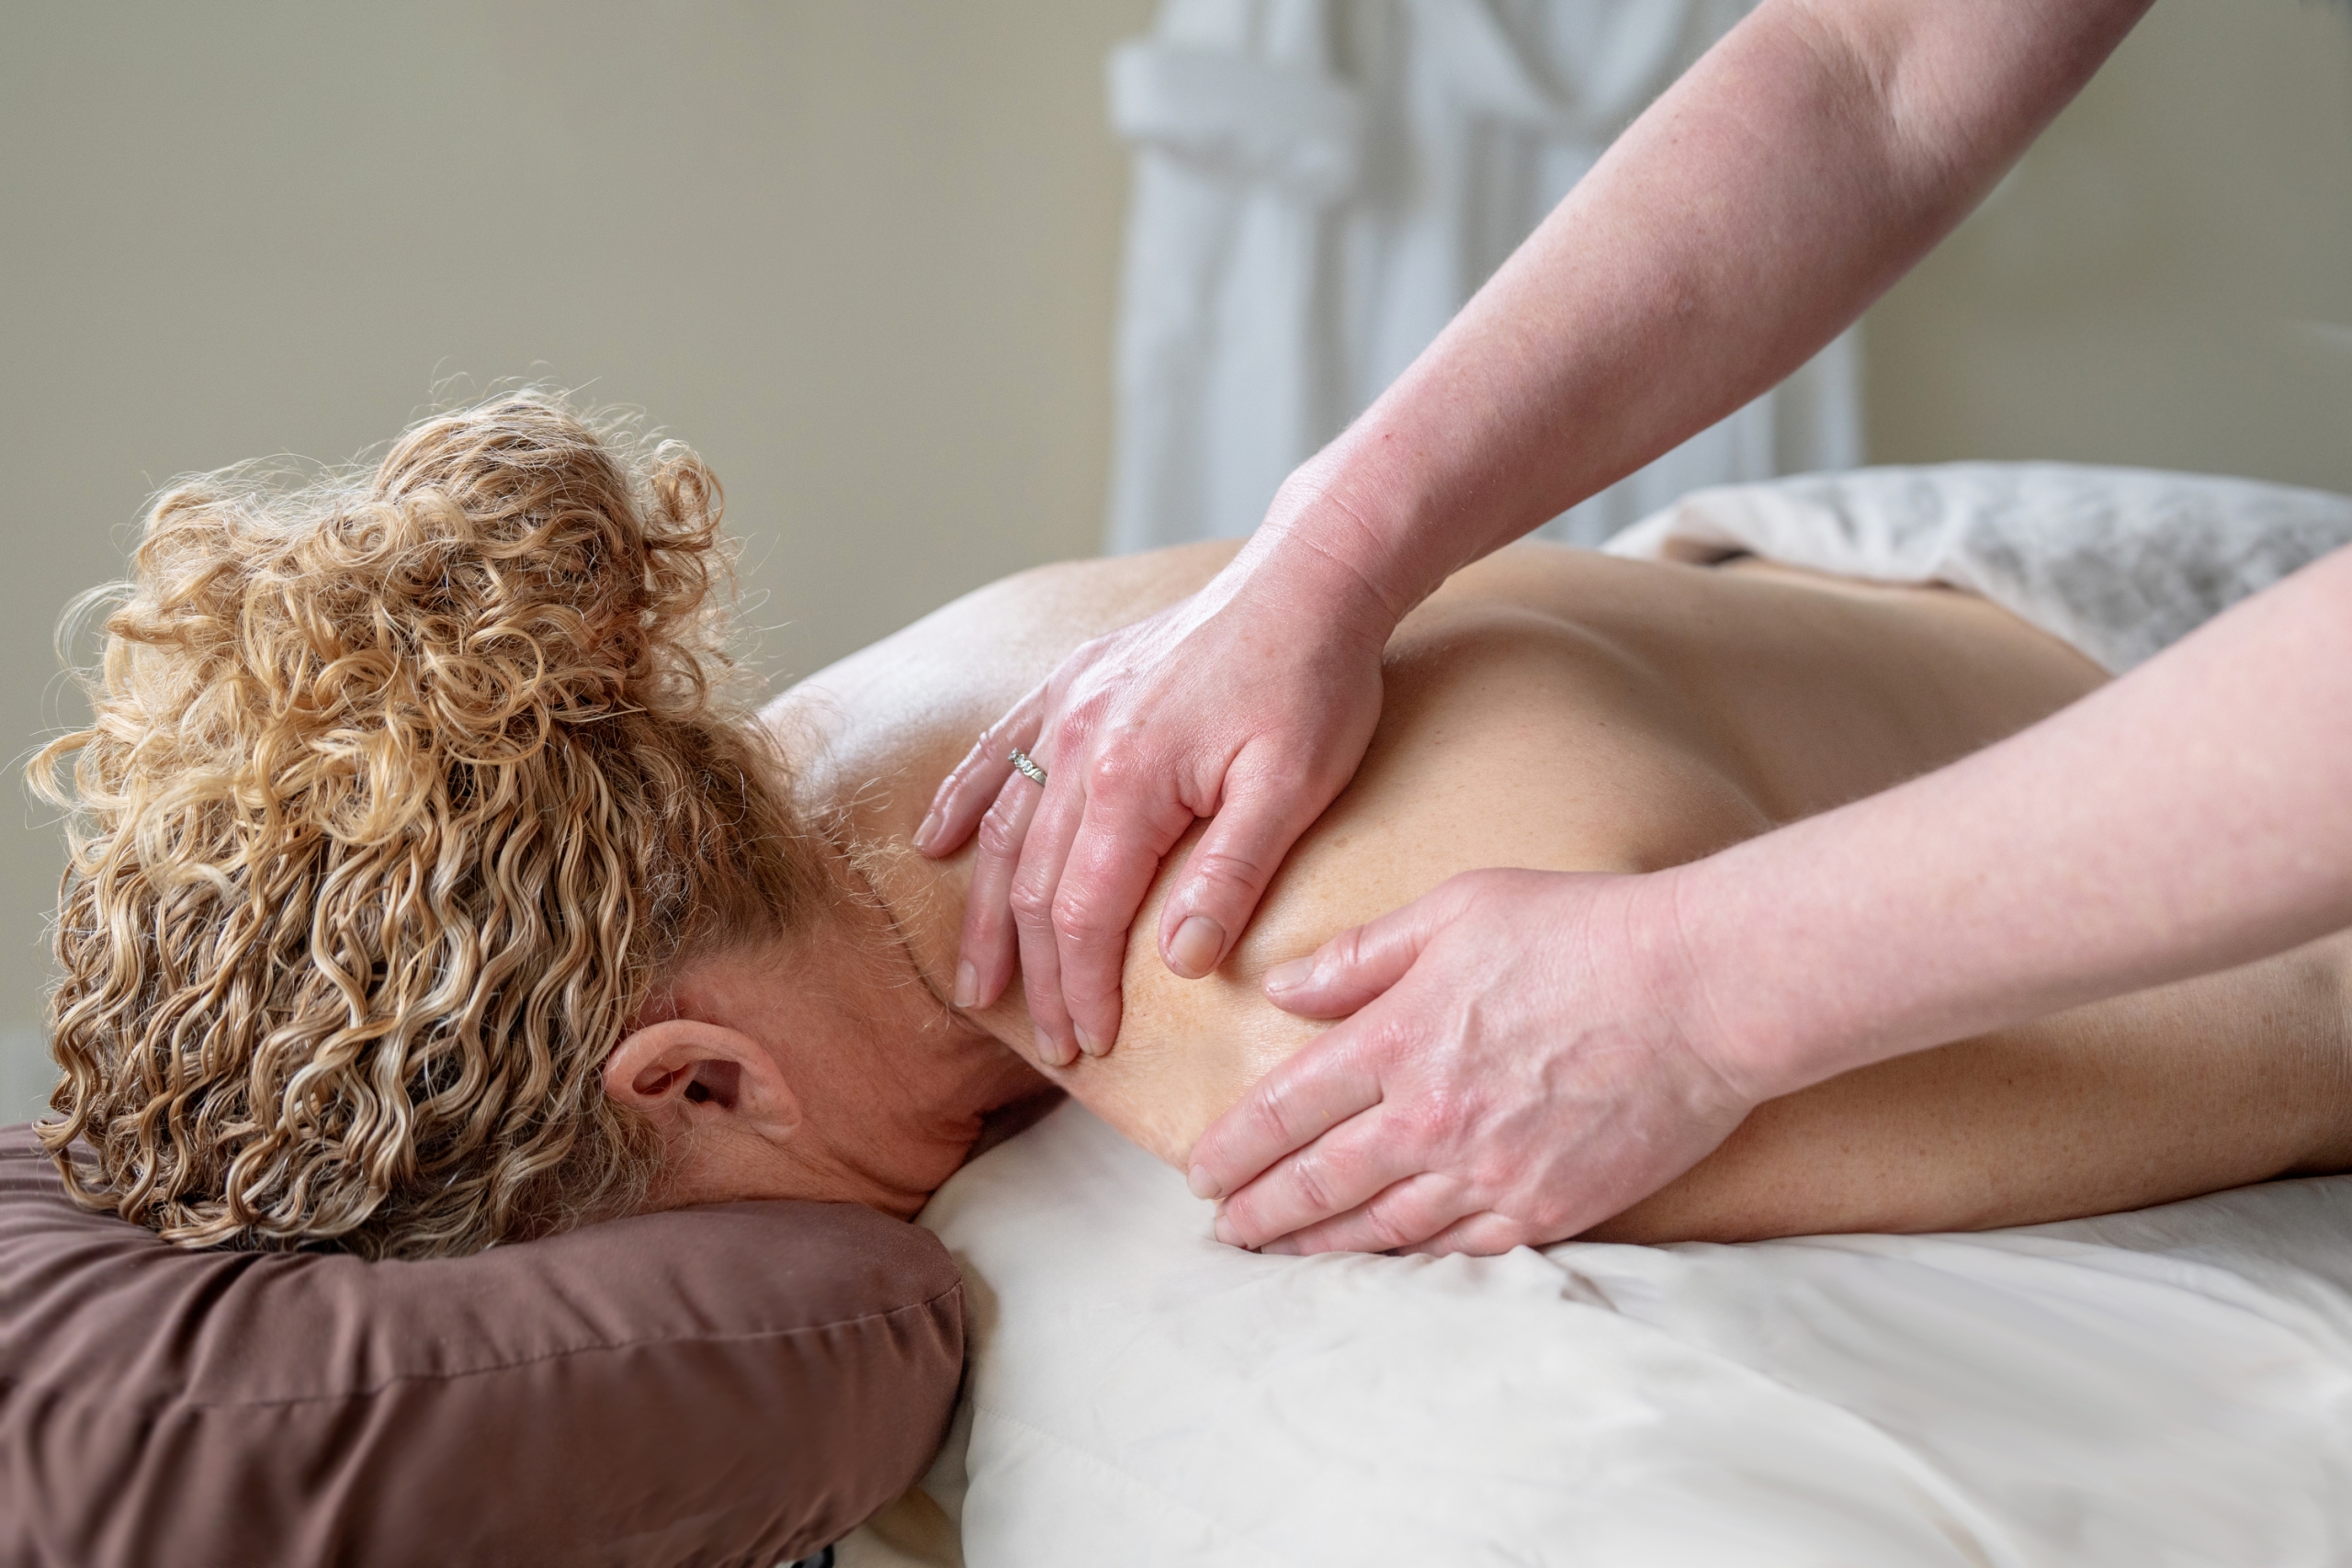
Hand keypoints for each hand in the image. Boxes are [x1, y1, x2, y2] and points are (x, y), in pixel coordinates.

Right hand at [916, 527, 1395, 1064]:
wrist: (1306, 579)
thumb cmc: (1312, 683)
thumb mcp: (1294, 789)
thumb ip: (1230, 877)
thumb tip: (1182, 965)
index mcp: (1130, 782)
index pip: (1083, 914)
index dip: (1081, 988)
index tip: (1089, 1045)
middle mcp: (1079, 746)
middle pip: (1034, 886)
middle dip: (1037, 975)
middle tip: (1047, 1043)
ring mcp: (1068, 711)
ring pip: (1007, 830)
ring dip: (987, 914)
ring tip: (978, 981)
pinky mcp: (1075, 683)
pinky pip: (1001, 750)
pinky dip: (965, 801)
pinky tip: (937, 845)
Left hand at [1184, 867, 1764, 1254]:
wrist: (1702, 991)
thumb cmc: (1583, 932)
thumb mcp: (1457, 911)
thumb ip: (1360, 957)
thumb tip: (1281, 990)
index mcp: (1399, 1038)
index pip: (1287, 1109)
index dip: (1234, 1148)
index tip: (1201, 1172)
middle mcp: (1431, 1116)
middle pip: (1318, 1181)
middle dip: (1259, 1212)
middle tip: (1222, 1231)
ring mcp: (1489, 1171)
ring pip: (1379, 1227)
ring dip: (1318, 1246)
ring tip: (1278, 1255)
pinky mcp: (1547, 1207)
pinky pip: (1457, 1250)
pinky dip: (1407, 1259)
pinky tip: (1380, 1262)